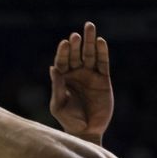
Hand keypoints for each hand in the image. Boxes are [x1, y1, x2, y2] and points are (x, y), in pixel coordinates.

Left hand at [49, 22, 112, 141]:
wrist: (87, 131)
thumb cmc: (69, 120)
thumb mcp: (59, 105)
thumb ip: (57, 87)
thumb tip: (53, 68)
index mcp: (63, 78)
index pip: (62, 61)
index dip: (64, 52)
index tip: (65, 43)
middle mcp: (76, 73)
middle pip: (76, 54)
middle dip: (76, 44)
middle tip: (76, 35)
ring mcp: (90, 75)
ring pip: (90, 54)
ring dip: (90, 41)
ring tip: (90, 26)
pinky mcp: (103, 79)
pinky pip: (103, 63)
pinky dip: (102, 52)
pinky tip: (101, 42)